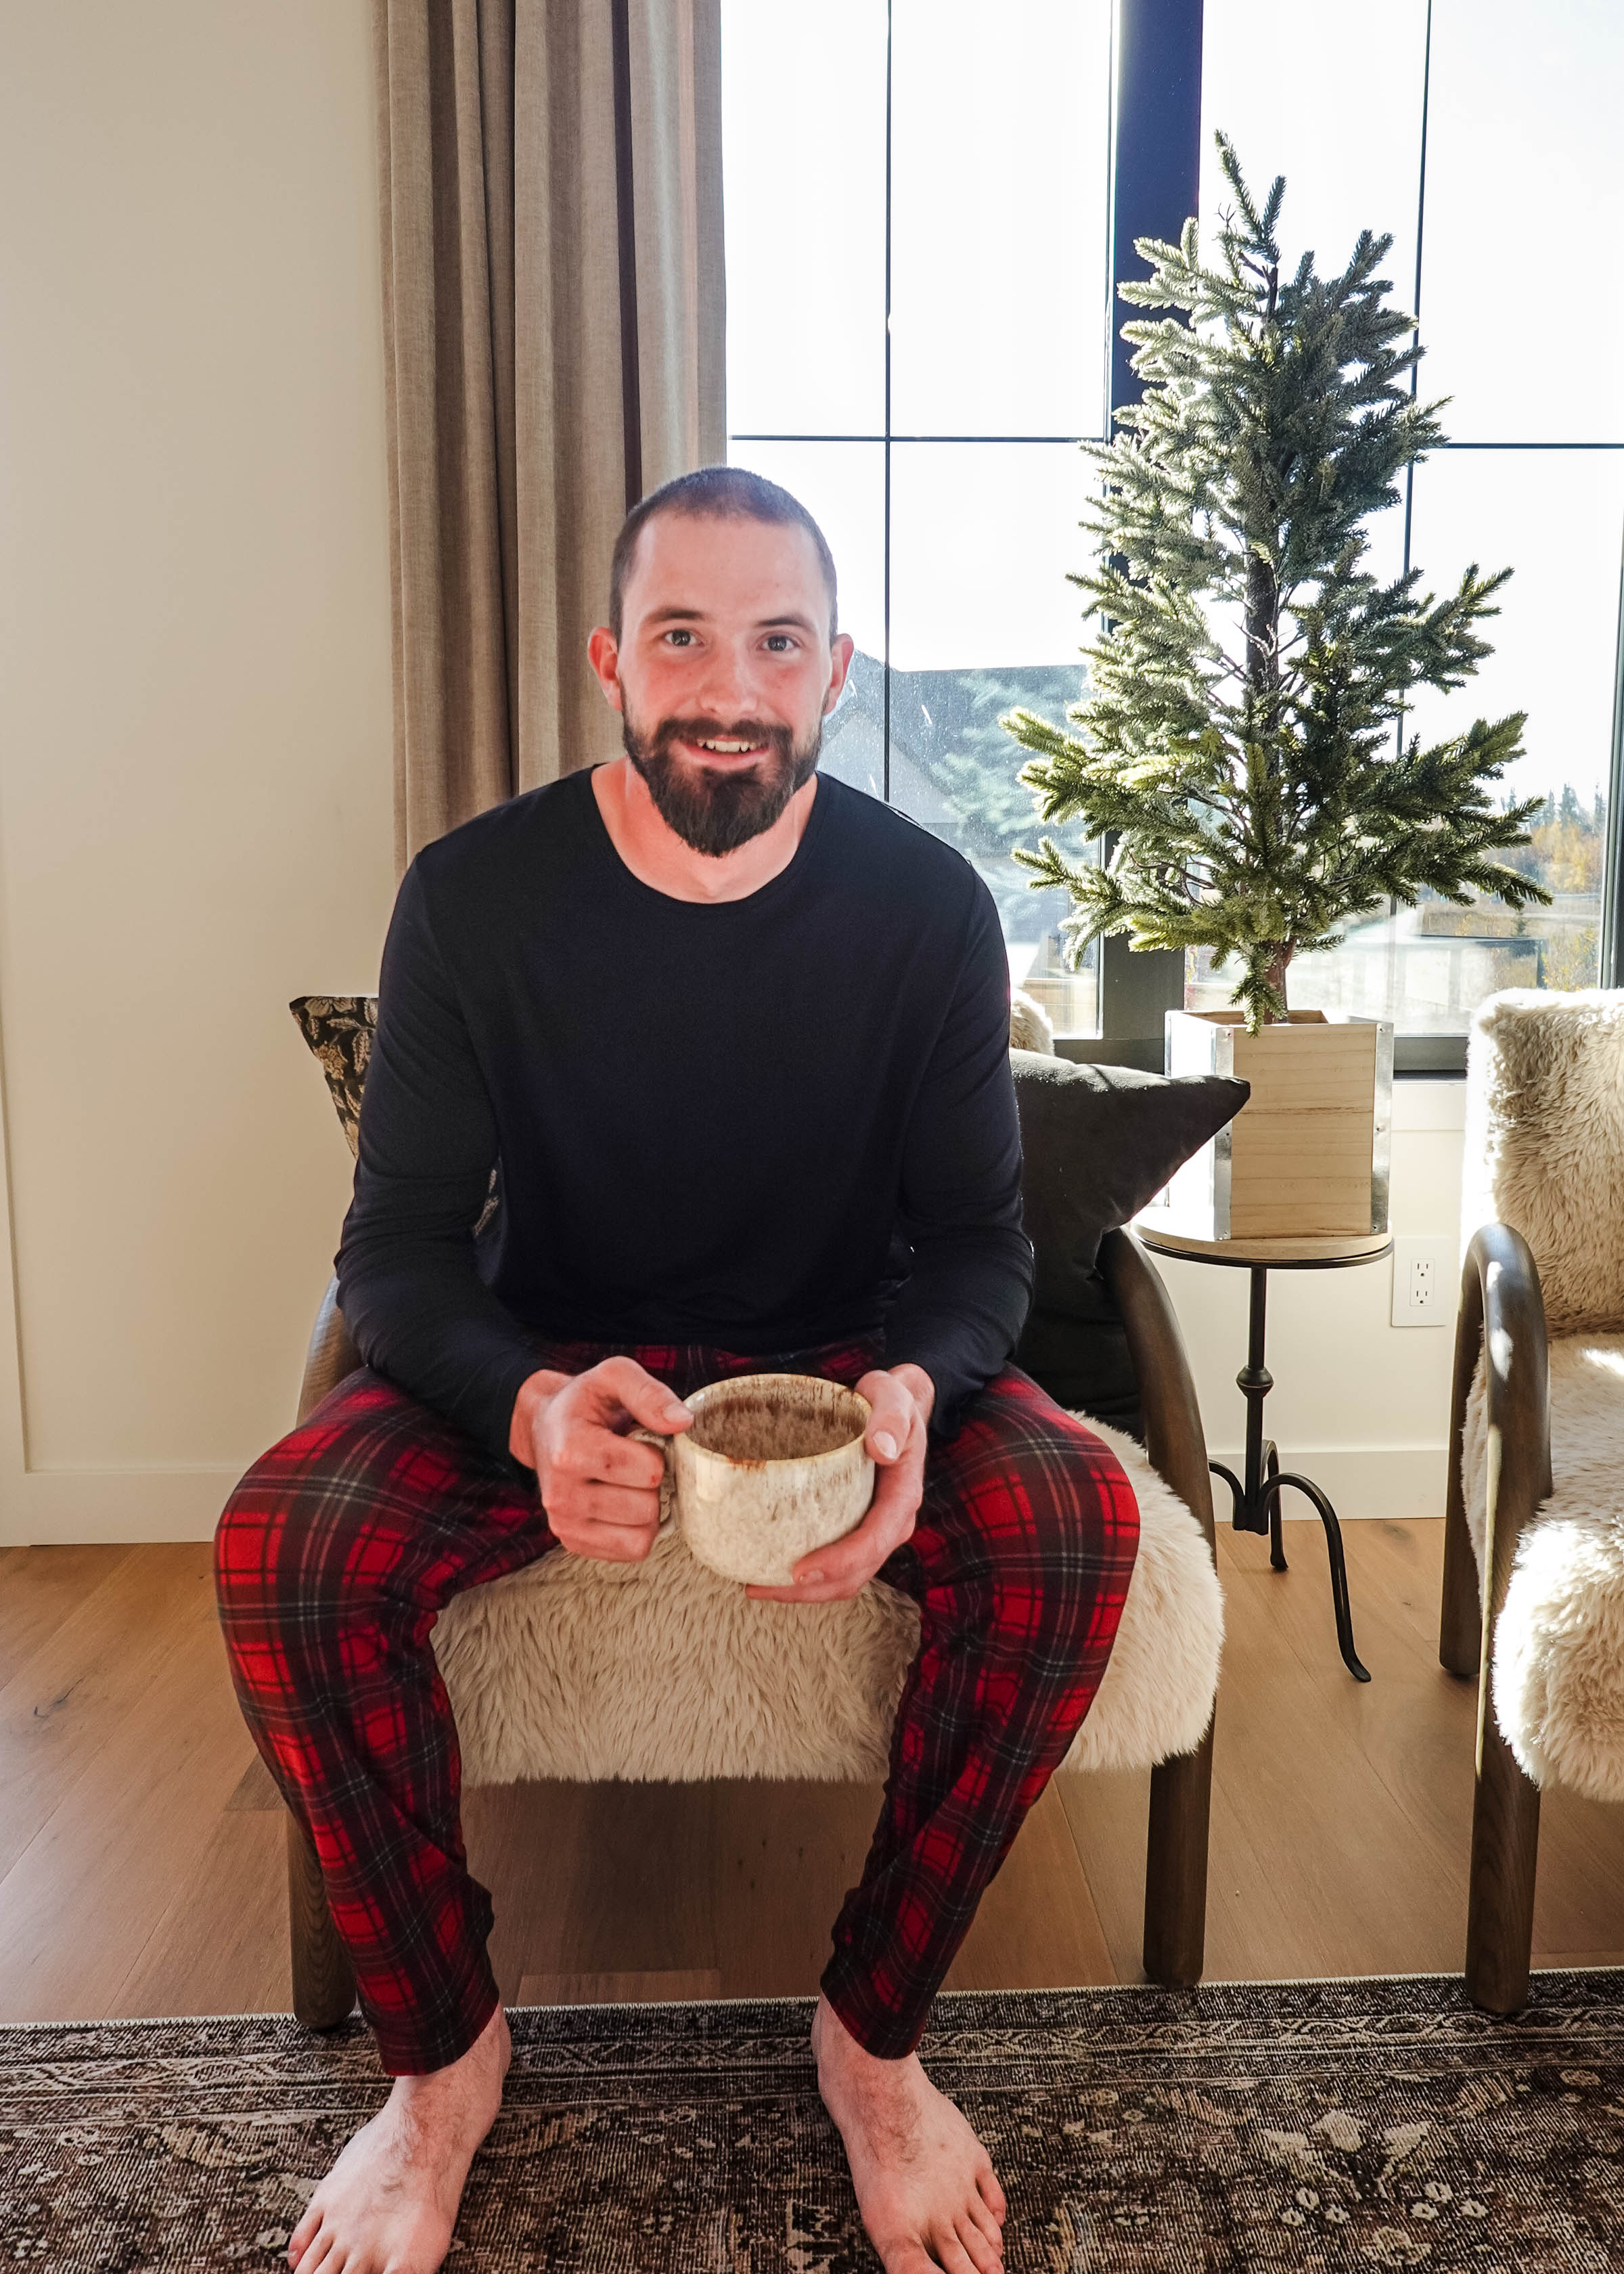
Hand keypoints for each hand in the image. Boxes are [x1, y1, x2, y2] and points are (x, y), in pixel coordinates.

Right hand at [509, 1356, 691, 1562]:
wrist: (545, 1425)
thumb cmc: (586, 1401)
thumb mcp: (614, 1376)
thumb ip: (650, 1393)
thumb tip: (683, 1423)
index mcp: (571, 1451)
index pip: (648, 1471)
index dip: (657, 1453)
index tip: (640, 1440)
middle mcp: (561, 1494)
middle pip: (646, 1508)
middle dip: (653, 1485)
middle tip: (635, 1463)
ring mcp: (564, 1523)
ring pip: (641, 1539)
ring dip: (648, 1511)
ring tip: (630, 1483)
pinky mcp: (573, 1542)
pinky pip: (630, 1552)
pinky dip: (637, 1530)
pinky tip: (624, 1503)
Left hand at [745, 1363, 933, 1604]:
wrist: (896, 1407)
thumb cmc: (891, 1399)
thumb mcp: (893, 1396)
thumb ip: (891, 1416)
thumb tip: (881, 1449)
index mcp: (902, 1497)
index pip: (875, 1541)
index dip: (840, 1562)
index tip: (800, 1570)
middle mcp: (892, 1523)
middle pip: (856, 1573)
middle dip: (813, 1590)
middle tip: (762, 1587)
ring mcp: (875, 1530)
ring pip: (845, 1577)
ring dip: (805, 1592)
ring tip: (757, 1586)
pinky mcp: (856, 1528)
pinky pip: (836, 1564)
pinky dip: (806, 1576)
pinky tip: (769, 1568)